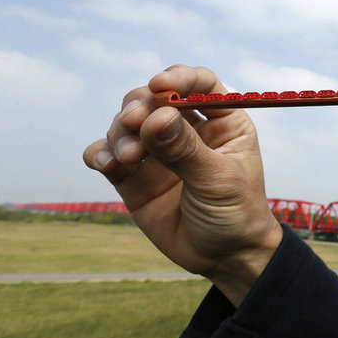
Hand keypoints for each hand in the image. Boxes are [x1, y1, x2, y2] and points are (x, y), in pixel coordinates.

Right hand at [83, 65, 281, 305]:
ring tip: (128, 157)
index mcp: (223, 122)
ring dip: (121, 132)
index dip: (179, 78)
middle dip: (140, 106)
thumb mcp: (217, 180)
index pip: (200, 84)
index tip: (159, 84)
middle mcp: (189, 130)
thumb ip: (185, 150)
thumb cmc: (236, 214)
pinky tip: (106, 163)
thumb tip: (157, 117)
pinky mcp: (134, 176)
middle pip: (155, 98)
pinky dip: (101, 153)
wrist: (224, 259)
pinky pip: (109, 154)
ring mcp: (159, 152)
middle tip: (134, 123)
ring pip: (128, 124)